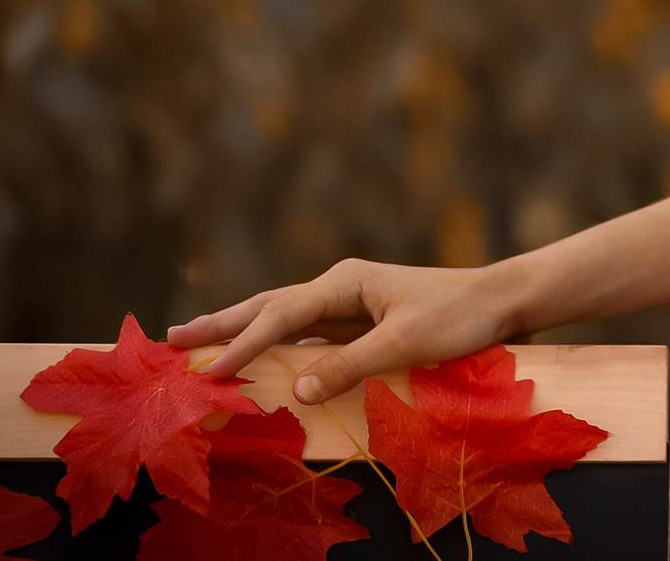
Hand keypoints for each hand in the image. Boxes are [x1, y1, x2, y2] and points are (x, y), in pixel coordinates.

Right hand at [167, 258, 518, 404]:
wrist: (500, 302)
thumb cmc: (458, 317)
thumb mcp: (404, 343)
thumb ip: (349, 365)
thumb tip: (293, 388)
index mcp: (345, 281)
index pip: (280, 316)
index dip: (243, 344)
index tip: (208, 369)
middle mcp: (339, 287)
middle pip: (267, 307)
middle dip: (220, 324)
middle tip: (169, 338)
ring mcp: (348, 306)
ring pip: (282, 320)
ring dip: (242, 333)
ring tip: (197, 343)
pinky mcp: (359, 325)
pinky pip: (306, 338)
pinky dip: (276, 349)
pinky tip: (258, 362)